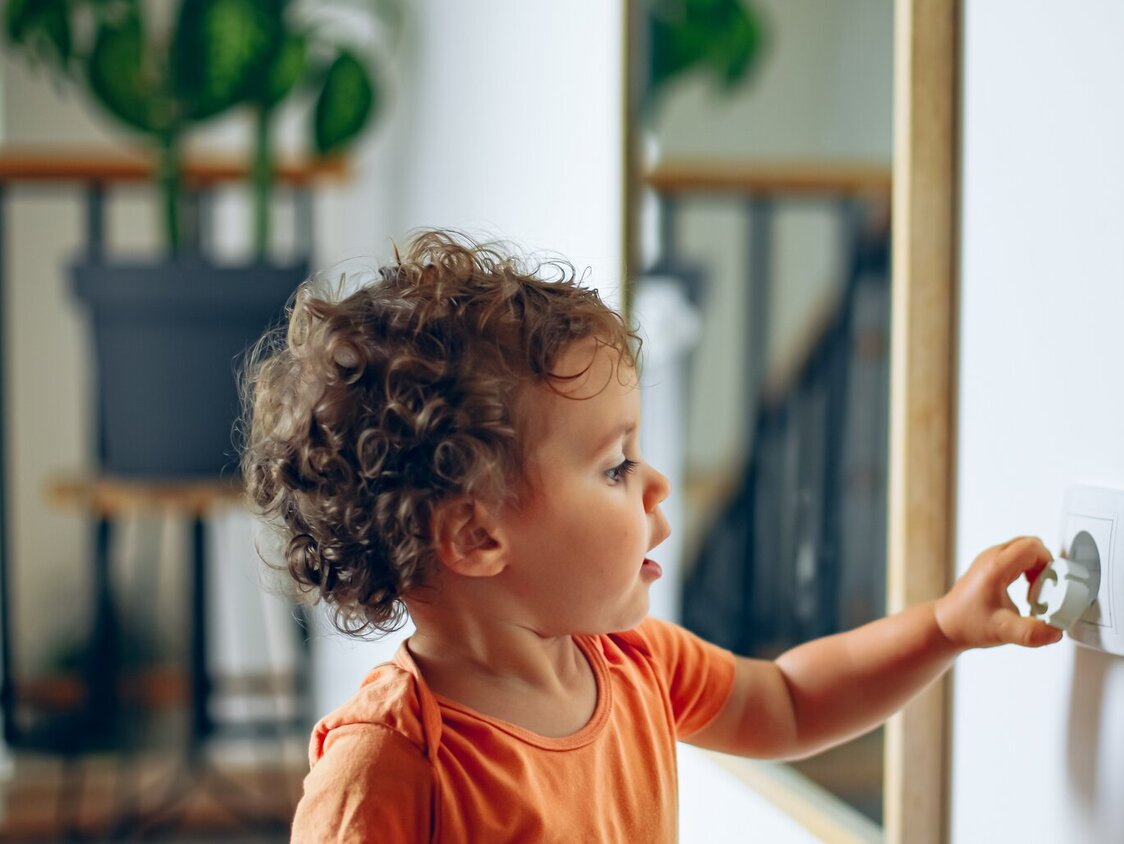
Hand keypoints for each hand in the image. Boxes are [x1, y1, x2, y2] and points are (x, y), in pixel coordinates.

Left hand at [934, 536, 1063, 649]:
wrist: (946, 624)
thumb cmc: (968, 624)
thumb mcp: (1004, 632)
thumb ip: (1032, 633)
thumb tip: (1055, 631)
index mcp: (995, 567)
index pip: (1033, 547)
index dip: (1049, 564)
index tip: (1049, 586)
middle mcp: (991, 557)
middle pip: (1030, 544)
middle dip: (1045, 565)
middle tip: (1044, 589)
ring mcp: (988, 559)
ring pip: (1023, 549)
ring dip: (1036, 567)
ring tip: (1034, 592)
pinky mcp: (988, 565)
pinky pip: (1015, 557)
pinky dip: (1027, 569)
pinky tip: (1025, 591)